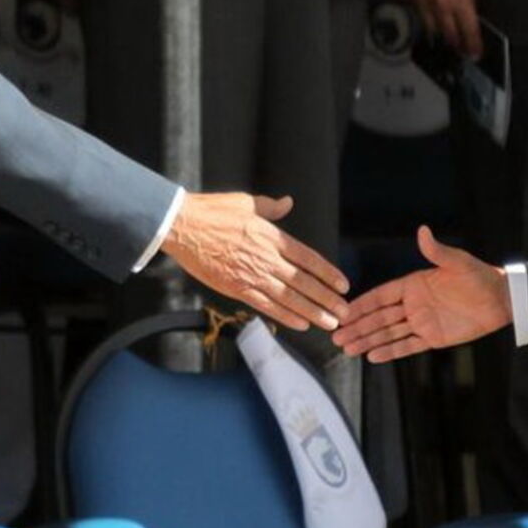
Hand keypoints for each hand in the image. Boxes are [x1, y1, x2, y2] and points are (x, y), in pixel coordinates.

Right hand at [162, 192, 350, 331]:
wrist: (183, 226)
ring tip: (330, 323)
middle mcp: (267, 259)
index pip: (309, 259)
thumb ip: (270, 207)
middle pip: (304, 282)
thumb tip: (287, 203)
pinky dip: (285, 316)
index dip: (328, 273)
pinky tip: (301, 324)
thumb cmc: (212, 211)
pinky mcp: (236, 289)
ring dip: (312, 312)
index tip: (343, 285)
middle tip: (345, 312)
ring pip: (290, 298)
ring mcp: (252, 276)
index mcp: (272, 237)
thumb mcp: (246, 202)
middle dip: (327, 299)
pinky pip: (266, 306)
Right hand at [332, 225, 509, 361]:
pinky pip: (407, 345)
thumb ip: (436, 251)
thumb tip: (423, 231)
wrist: (501, 300)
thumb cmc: (480, 276)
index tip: (344, 311)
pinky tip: (372, 356)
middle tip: (336, 336)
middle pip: (379, 317)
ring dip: (368, 341)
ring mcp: (422, 322)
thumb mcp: (457, 262)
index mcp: (414, 284)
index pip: (381, 296)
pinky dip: (390, 351)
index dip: (362, 304)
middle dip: (357, 327)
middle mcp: (413, 304)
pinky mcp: (433, 338)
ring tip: (347, 349)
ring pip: (388, 333)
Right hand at [407, 0, 482, 59]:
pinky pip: (419, 17)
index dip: (473, 45)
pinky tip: (430, 22)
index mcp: (460, 0)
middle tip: (461, 50)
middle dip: (456, 44)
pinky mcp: (411, 0)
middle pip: (449, 35)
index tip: (475, 54)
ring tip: (446, 38)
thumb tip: (471, 16)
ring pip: (432, 30)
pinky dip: (426, 21)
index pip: (469, 30)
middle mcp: (442, 6)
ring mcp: (424, 5)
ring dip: (440, 34)